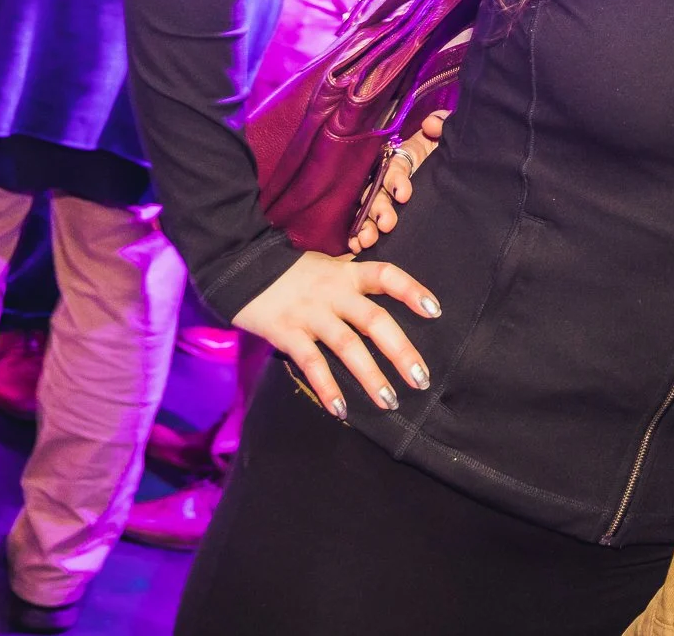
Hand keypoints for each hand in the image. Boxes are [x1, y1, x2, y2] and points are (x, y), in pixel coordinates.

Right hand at [232, 250, 440, 418]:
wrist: (238, 266)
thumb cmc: (289, 270)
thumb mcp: (325, 264)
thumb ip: (350, 276)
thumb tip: (382, 284)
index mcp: (346, 273)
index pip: (386, 276)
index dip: (412, 291)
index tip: (435, 311)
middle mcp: (333, 293)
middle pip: (374, 320)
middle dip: (401, 351)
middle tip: (421, 379)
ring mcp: (310, 313)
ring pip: (347, 346)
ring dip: (371, 376)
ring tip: (389, 401)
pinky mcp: (286, 332)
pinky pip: (311, 363)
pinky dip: (327, 387)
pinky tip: (341, 409)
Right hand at [348, 109, 446, 253]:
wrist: (460, 180)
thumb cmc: (447, 158)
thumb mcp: (448, 140)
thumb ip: (443, 125)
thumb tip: (431, 123)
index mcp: (403, 160)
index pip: (394, 168)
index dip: (396, 180)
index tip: (405, 194)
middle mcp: (388, 180)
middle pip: (376, 192)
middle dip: (379, 209)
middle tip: (387, 224)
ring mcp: (385, 200)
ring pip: (369, 211)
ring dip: (366, 225)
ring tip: (368, 240)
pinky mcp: (386, 218)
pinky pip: (368, 226)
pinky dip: (359, 236)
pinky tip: (357, 247)